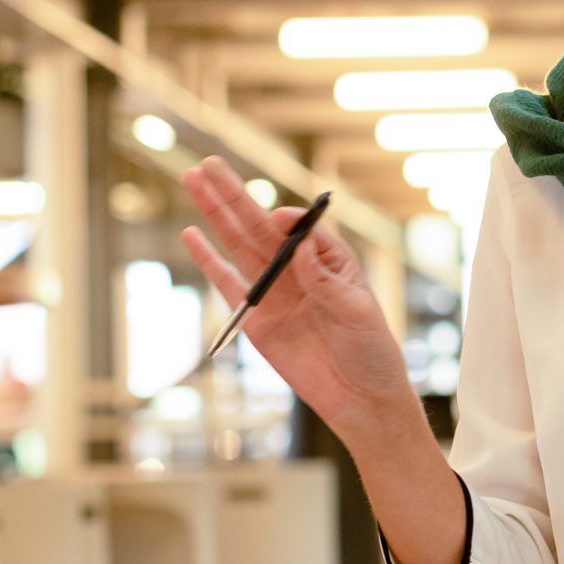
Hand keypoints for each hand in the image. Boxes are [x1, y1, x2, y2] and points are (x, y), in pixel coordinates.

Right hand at [180, 158, 411, 435]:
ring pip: (238, 245)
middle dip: (234, 195)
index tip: (278, 222)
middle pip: (258, 226)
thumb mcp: (358, 311)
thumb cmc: (372, 351)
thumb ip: (326, 280)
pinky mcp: (256, 319)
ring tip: (194, 182)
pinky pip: (227, 284)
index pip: (300, 227)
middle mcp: (298, 270)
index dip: (285, 220)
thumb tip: (300, 247)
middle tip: (209, 164)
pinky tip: (191, 234)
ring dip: (216, 214)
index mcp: (329, 260)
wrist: (360, 399)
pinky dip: (209, 260)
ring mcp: (274, 292)